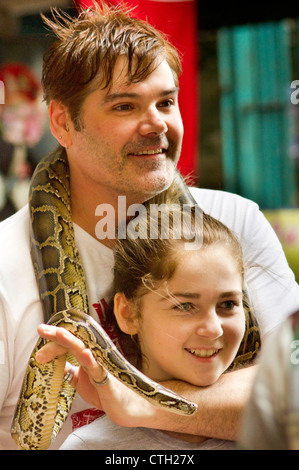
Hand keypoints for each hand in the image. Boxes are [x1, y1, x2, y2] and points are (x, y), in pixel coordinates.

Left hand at [36, 324, 159, 426]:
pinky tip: (84, 353)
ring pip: (86, 352)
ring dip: (72, 342)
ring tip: (59, 333)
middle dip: (58, 335)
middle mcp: (96, 357)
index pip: (68, 345)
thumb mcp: (83, 383)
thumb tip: (55, 364)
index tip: (40, 333)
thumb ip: (70, 373)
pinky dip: (92, 361)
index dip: (54, 341)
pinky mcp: (109, 382)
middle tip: (41, 328)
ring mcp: (103, 368)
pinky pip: (99, 371)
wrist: (132, 408)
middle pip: (75, 342)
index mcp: (88, 357)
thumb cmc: (108, 394)